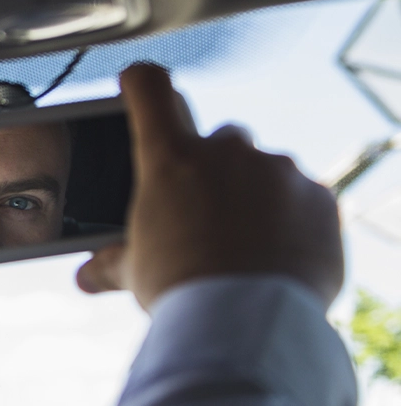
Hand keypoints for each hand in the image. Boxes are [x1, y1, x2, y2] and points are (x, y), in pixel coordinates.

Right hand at [77, 63, 342, 309]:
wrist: (245, 322)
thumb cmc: (180, 291)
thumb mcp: (135, 272)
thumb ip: (112, 262)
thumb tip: (87, 275)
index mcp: (171, 160)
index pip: (150, 89)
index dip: (142, 84)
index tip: (139, 84)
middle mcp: (227, 152)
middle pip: (219, 139)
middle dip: (213, 169)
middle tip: (204, 214)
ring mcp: (278, 170)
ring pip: (263, 172)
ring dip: (254, 198)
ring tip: (243, 246)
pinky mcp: (318, 196)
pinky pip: (300, 199)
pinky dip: (289, 220)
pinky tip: (275, 254)